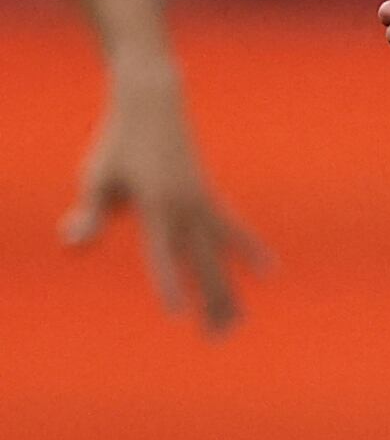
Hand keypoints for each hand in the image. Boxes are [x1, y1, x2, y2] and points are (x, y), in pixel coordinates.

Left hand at [67, 73, 264, 331]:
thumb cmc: (118, 143)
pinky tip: (268, 271)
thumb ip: (89, 213)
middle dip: (210, 301)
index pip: (162, 253)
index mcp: (157, 206)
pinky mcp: (209, 198)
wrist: (153, 102)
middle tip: (217, 337)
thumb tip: (71, 243)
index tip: (178, 312)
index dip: (168, 282)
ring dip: (228, 289)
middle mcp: (187, 209)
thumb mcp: (97, 176)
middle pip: (202, 263)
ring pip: (220, 256)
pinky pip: (233, 231)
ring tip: (237, 323)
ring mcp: (203, 204)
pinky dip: (248, 250)